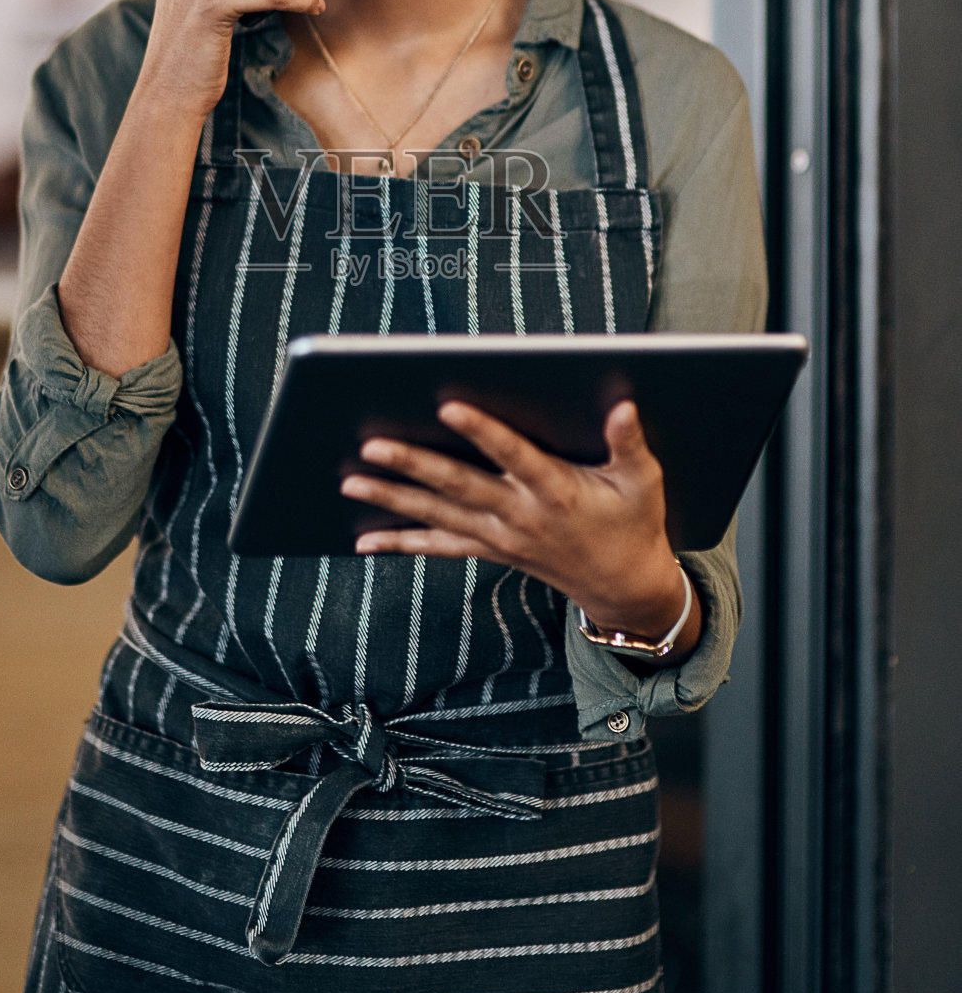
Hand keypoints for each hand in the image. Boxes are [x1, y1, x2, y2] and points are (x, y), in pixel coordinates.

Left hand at [340, 399, 692, 645]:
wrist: (623, 586)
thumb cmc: (634, 522)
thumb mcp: (644, 481)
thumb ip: (630, 443)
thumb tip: (623, 405)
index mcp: (557, 491)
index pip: (513, 455)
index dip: (482, 431)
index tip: (447, 406)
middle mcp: (521, 515)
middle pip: (459, 486)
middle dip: (413, 464)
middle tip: (371, 444)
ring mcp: (501, 536)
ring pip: (438, 515)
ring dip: (392, 499)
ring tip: (349, 483)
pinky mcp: (491, 549)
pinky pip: (440, 546)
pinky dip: (401, 541)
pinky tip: (364, 539)